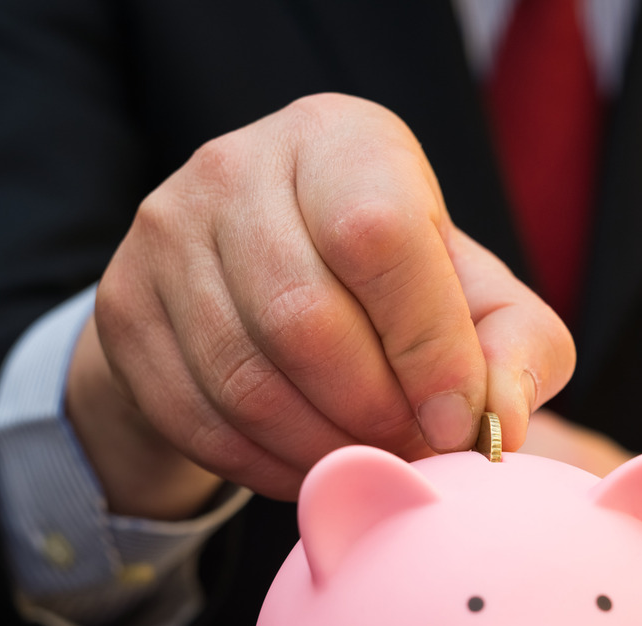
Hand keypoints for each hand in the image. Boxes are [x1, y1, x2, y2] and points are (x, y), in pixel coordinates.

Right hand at [66, 93, 574, 517]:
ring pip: (246, 383)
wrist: (255, 278)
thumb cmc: (391, 286)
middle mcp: (238, 168)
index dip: (426, 348)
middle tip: (413, 452)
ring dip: (323, 451)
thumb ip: (517, 350)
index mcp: (340, 142)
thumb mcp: (474, 296)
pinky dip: (267, 467)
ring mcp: (165, 235)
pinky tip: (311, 467)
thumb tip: (501, 423)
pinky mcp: (124, 307)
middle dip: (375, 416)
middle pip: (303, 322)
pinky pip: (199, 420)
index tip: (458, 421)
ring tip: (369, 462)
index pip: (377, 236)